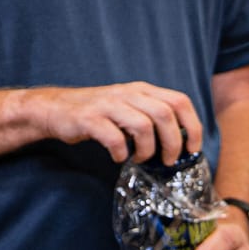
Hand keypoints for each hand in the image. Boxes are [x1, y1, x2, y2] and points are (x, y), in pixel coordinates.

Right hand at [29, 82, 202, 163]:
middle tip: (168, 160)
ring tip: (140, 159)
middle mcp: (127, 93)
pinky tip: (119, 157)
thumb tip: (181, 141)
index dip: (192, 125)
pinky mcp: (90, 119)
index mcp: (141, 90)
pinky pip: (115, 138)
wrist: (56, 108)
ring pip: (143, 126)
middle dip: (172, 142)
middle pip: (164, 114)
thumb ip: (151, 116)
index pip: (179, 100)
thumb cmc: (98, 113)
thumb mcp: (129, 106)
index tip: (191, 148)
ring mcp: (108, 105)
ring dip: (147, 149)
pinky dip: (121, 153)